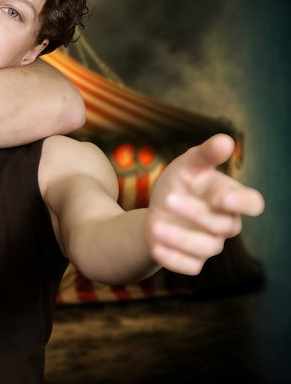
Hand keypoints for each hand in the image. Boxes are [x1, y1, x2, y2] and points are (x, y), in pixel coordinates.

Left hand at [145, 134, 264, 274]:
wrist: (159, 211)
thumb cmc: (181, 184)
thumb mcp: (187, 166)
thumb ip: (205, 155)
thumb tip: (225, 140)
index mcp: (230, 197)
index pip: (252, 203)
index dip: (243, 203)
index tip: (224, 198)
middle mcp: (225, 223)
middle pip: (222, 224)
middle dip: (195, 212)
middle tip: (168, 199)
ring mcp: (211, 244)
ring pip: (206, 247)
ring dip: (180, 238)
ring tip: (154, 226)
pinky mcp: (193, 260)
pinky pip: (190, 266)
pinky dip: (173, 258)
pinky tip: (155, 247)